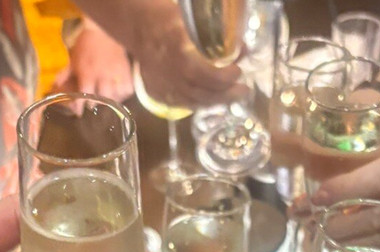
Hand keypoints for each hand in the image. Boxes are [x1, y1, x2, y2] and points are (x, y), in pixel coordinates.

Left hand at [55, 19, 133, 102]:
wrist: (101, 31)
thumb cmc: (85, 46)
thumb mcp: (72, 61)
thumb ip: (64, 75)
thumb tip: (53, 87)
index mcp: (87, 74)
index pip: (84, 96)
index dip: (80, 107)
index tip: (78, 112)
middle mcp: (102, 76)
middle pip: (101, 100)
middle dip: (95, 104)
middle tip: (92, 104)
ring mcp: (115, 74)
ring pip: (115, 96)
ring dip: (110, 101)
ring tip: (106, 102)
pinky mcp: (126, 71)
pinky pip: (128, 89)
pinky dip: (123, 95)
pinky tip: (118, 94)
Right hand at [127, 0, 241, 107]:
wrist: (136, 26)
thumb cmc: (165, 18)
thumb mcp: (190, 19)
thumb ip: (215, 35)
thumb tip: (241, 48)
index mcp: (179, 54)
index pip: (206, 75)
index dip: (224, 78)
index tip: (238, 70)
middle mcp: (171, 74)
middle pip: (203, 94)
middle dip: (227, 95)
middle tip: (243, 91)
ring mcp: (163, 86)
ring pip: (194, 103)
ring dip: (216, 101)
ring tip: (231, 96)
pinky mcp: (158, 92)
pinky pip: (182, 104)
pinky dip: (199, 103)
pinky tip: (210, 99)